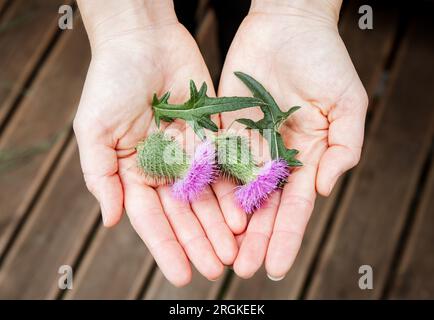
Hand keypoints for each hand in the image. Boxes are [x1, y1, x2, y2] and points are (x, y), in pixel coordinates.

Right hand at [73, 0, 236, 285]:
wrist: (144, 40)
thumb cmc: (111, 82)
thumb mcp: (94, 130)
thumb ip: (101, 177)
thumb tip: (111, 221)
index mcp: (134, 171)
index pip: (152, 218)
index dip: (167, 246)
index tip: (181, 274)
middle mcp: (165, 167)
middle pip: (185, 213)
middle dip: (200, 242)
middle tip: (217, 269)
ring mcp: (190, 153)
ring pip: (208, 196)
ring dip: (220, 225)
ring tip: (235, 251)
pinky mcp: (212, 135)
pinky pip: (225, 167)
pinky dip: (233, 191)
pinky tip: (244, 213)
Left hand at [218, 0, 367, 278]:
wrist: (288, 26)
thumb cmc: (324, 61)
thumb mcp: (347, 104)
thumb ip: (344, 148)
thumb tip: (324, 188)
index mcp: (305, 158)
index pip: (294, 207)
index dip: (286, 236)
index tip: (276, 266)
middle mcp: (274, 158)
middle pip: (262, 207)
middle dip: (254, 239)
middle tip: (243, 269)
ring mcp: (247, 145)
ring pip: (235, 191)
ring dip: (227, 223)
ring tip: (219, 252)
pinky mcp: (223, 129)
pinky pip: (214, 160)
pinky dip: (208, 186)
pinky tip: (200, 211)